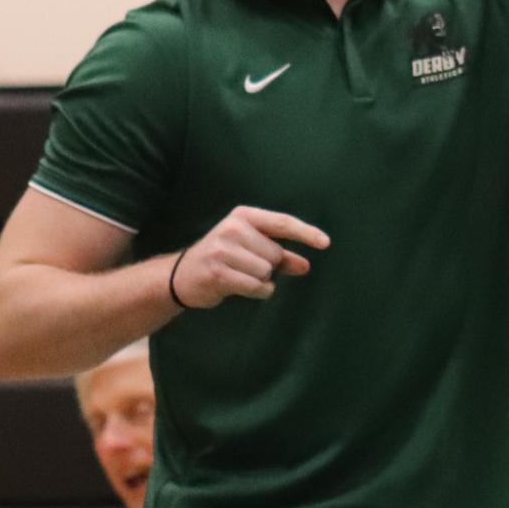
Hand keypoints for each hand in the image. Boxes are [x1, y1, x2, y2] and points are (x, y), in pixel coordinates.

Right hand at [169, 206, 329, 310]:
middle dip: (269, 266)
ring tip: (240, 276)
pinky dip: (257, 291)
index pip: (282, 223)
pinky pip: (258, 286)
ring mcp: (223, 250)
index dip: (306, 233)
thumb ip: (281, 256)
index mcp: (243, 216)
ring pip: (267, 272)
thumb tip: (306, 265)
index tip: (326, 243)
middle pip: (276, 254)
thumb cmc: (223, 259)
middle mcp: (233, 228)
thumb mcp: (250, 249)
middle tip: (245, 266)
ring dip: (261, 280)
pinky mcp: (219, 272)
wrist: (182, 275)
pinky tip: (239, 287)